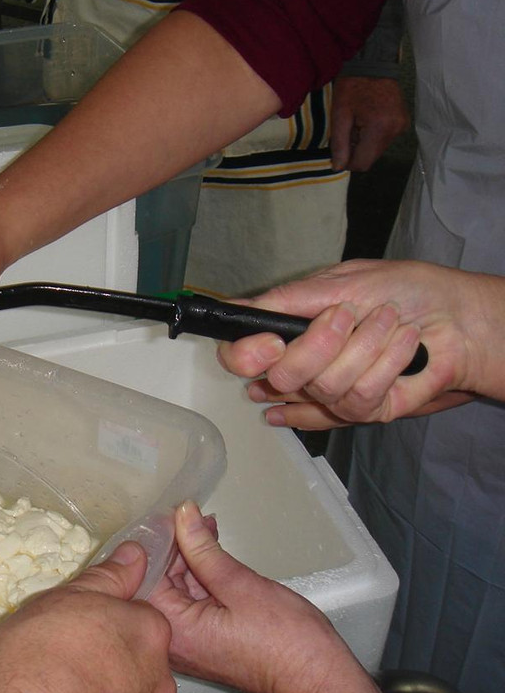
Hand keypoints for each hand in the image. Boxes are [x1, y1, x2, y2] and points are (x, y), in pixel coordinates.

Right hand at [0, 542, 174, 692]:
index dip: (104, 616)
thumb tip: (132, 557)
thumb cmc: (37, 662)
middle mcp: (158, 676)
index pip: (136, 614)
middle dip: (108, 654)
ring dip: (103, 691)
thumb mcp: (64, 599)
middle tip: (65, 654)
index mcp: (146, 631)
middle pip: (137, 655)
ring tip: (59, 690)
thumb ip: (106, 578)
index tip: (80, 621)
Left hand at [149, 502, 405, 692]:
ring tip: (205, 525)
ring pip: (175, 588)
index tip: (167, 514)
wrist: (318, 680)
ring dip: (188, 557)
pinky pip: (192, 600)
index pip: (144, 577)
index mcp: (174, 629)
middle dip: (173, 546)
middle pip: (157, 581)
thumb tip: (182, 516)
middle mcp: (174, 639)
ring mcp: (189, 642)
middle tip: (188, 514)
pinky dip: (200, 574)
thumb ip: (203, 549)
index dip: (155, 542)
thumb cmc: (286, 642)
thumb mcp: (240, 584)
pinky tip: (211, 549)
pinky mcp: (205, 639)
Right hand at [214, 259, 499, 428]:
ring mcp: (332, 391)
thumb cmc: (404, 291)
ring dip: (366, 345)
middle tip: (346, 316)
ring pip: (325, 386)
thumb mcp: (337, 283)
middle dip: (319, 344)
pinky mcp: (364, 409)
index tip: (272, 342)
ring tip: (389, 320)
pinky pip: (359, 398)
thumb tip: (233, 309)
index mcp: (288, 332)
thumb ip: (283, 300)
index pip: (240, 358)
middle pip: (281, 378)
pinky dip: (387, 362)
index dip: (246, 356)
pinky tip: (401, 344)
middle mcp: (304, 366)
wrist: (459, 316)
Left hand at [330, 76, 409, 171]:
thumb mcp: (340, 115)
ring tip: (357, 122)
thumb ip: (339, 144)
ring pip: (377, 150)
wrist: (374, 64)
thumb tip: (338, 167)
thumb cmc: (353, 86)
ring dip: (364, 143)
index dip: (348, 162)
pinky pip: (384, 139)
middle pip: (371, 158)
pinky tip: (367, 120)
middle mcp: (395, 130)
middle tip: (348, 130)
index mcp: (380, 128)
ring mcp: (402, 126)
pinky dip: (372, 136)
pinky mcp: (403, 122)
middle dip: (356, 150)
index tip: (339, 148)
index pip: (363, 163)